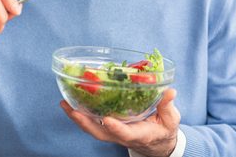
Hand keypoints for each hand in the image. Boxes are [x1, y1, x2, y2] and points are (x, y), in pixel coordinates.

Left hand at [61, 88, 180, 156]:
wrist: (158, 143)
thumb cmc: (164, 130)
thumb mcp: (171, 119)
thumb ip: (167, 106)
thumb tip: (170, 91)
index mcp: (139, 134)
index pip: (125, 133)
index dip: (116, 128)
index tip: (108, 120)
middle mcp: (122, 135)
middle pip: (100, 133)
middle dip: (85, 122)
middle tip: (71, 109)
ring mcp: (114, 133)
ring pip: (93, 129)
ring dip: (78, 118)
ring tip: (64, 104)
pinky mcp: (109, 128)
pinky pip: (92, 123)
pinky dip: (81, 115)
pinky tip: (71, 104)